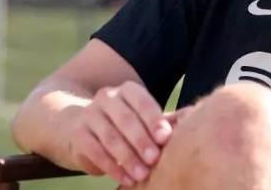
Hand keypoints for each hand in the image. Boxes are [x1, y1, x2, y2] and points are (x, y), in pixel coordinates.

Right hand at [64, 81, 179, 186]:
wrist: (78, 126)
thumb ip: (164, 120)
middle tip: (154, 159)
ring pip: (110, 137)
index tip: (165, 138)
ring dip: (127, 158)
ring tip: (142, 174)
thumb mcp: (141, 118)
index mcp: (127, 90)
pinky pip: (95, 151)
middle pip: (126, 119)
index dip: (154, 120)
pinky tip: (125, 178)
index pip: (142, 102)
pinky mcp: (77, 134)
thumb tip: (193, 116)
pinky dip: (112, 167)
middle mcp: (107, 97)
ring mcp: (89, 114)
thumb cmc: (123, 124)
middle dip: (141, 141)